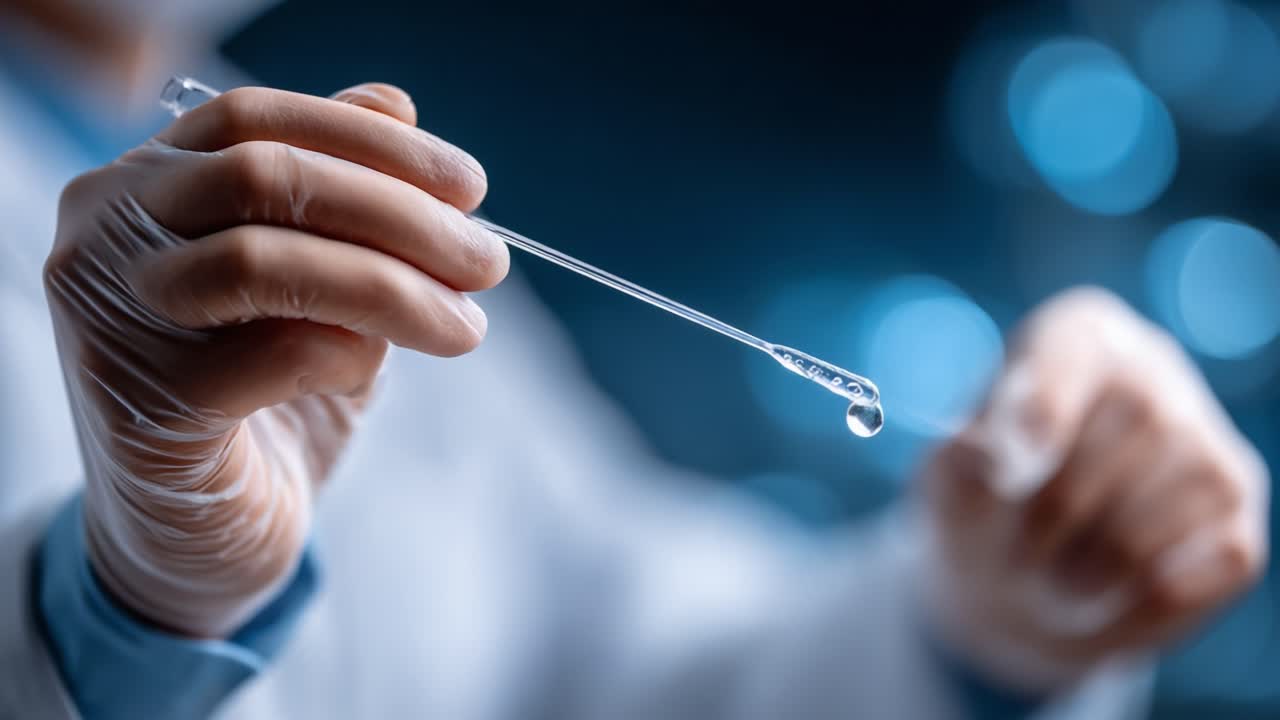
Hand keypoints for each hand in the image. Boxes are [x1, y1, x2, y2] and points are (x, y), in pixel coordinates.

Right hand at [45, 83, 506, 636]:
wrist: (204, 539)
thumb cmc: (263, 401)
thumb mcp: (314, 285)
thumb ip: (338, 197)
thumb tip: (397, 105)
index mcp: (143, 185)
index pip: (258, 119)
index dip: (373, 143)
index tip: (470, 188)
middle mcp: (106, 235)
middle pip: (266, 176)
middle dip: (402, 215)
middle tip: (489, 263)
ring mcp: (112, 319)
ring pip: (264, 259)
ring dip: (393, 287)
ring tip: (466, 325)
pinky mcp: (145, 406)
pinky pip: (275, 352)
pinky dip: (349, 356)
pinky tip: (367, 373)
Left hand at [918, 288, 1268, 690]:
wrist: (1011, 580)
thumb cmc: (979, 509)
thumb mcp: (949, 485)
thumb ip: (960, 463)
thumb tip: (993, 454)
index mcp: (1075, 336)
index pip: (1078, 344)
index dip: (1053, 397)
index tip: (1020, 453)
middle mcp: (1153, 368)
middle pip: (1142, 416)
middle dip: (1066, 503)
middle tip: (1013, 558)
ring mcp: (1207, 439)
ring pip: (1193, 486)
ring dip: (1107, 557)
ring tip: (1049, 581)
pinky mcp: (1238, 514)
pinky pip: (1223, 554)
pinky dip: (1152, 592)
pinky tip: (1104, 596)